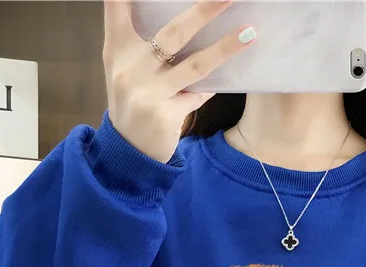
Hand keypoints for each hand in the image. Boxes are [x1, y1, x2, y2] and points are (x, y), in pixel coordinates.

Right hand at [103, 0, 254, 162]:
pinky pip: (198, 95)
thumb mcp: (125, 69)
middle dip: (204, 11)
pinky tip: (232, 75)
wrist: (128, 152)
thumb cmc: (132, 102)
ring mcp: (147, 92)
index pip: (116, 7)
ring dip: (225, 48)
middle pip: (173, 32)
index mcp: (118, 49)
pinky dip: (212, 86)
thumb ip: (140, 41)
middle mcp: (130, 67)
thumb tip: (185, 18)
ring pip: (195, 65)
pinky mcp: (163, 115)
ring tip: (249, 34)